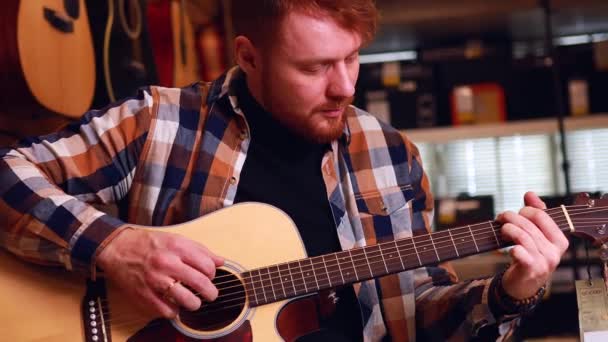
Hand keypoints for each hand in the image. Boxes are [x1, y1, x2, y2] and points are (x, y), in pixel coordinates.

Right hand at [96, 229, 223, 318]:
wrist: (117, 248)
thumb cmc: (148, 243)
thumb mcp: (176, 239)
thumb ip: (200, 250)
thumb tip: (221, 261)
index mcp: (177, 247)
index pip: (207, 265)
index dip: (213, 273)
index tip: (210, 276)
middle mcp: (167, 263)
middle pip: (200, 283)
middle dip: (211, 292)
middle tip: (211, 294)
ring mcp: (156, 280)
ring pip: (187, 299)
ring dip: (195, 303)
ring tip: (194, 301)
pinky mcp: (144, 294)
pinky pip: (167, 311)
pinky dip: (174, 311)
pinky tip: (174, 305)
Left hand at [497, 191, 568, 299]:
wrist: (524, 285)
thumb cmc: (530, 256)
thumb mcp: (536, 235)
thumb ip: (535, 214)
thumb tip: (530, 194)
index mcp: (559, 240)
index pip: (542, 215)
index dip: (525, 210)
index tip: (515, 212)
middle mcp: (555, 251)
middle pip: (529, 224)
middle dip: (511, 217)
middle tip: (501, 218)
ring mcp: (544, 262)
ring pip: (522, 236)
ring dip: (508, 229)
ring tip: (502, 229)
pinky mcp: (531, 270)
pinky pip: (520, 252)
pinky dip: (512, 247)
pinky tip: (509, 248)